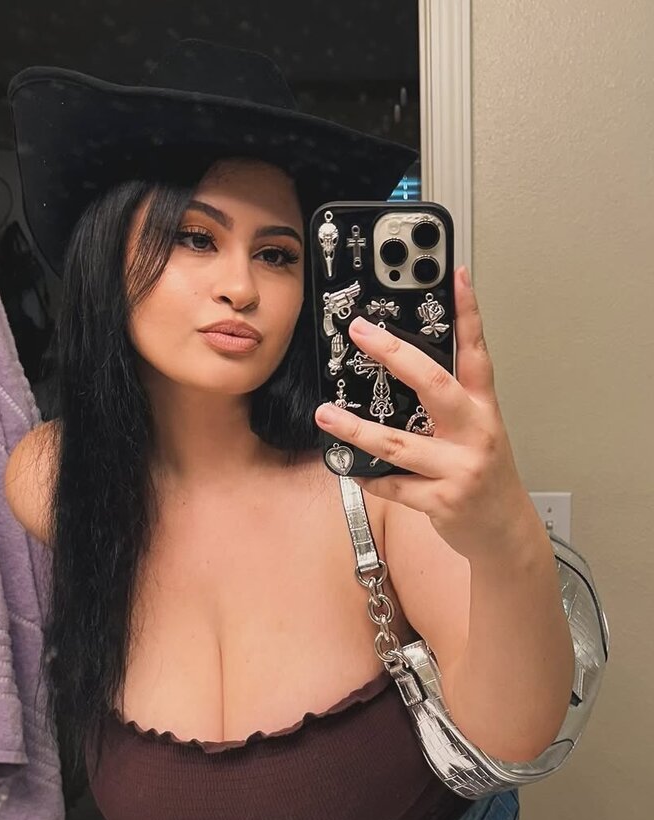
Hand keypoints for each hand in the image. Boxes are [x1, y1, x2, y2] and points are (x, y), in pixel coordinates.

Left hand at [314, 266, 534, 562]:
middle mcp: (475, 433)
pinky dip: (368, 477)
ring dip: (355, 430)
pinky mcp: (442, 501)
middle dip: (395, 354)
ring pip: (397, 444)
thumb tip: (402, 372)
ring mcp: (459, 468)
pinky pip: (393, 485)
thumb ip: (450, 404)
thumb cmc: (486, 477)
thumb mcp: (478, 432)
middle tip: (361, 332)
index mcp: (483, 409)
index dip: (468, 313)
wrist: (505, 531)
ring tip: (326, 414)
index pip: (476, 352)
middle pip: (434, 384)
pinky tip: (349, 467)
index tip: (456, 275)